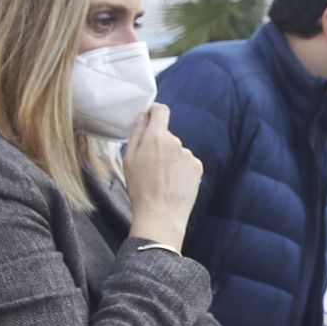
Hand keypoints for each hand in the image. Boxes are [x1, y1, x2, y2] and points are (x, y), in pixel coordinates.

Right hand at [123, 104, 201, 251]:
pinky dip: (180, 169)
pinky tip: (172, 183)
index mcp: (156, 137)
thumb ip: (136, 133)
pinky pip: (186, 162)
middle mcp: (176, 142)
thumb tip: (143, 116)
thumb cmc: (140, 188)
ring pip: (177, 150)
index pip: (161, 110)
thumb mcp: (128, 159)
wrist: (161, 214)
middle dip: (158, 144)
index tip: (150, 117)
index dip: (155, 111)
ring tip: (161, 179)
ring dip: (170, 159)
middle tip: (149, 166)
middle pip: (166, 135)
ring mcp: (189, 155)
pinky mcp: (198, 167)